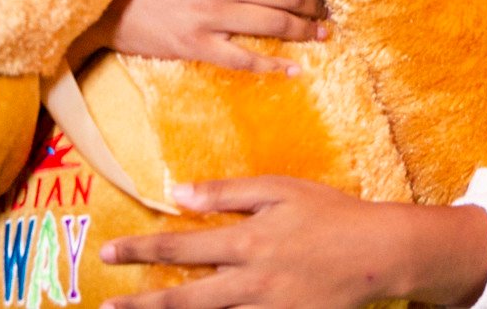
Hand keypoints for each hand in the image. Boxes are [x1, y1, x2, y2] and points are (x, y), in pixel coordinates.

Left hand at [99, 177, 486, 308]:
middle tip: (106, 304)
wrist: (379, 253)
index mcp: (246, 242)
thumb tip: (179, 193)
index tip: (108, 252)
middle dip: (139, 303)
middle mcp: (250, 281)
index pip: (179, 247)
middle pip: (182, 298)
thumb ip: (228, 193)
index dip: (140, 250)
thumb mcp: (280, 189)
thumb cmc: (330, 214)